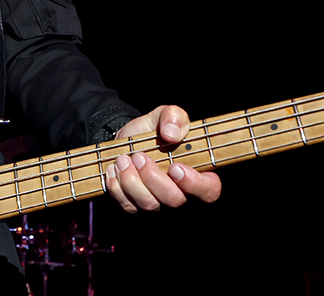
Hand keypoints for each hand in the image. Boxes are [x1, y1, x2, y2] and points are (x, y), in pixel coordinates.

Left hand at [105, 105, 221, 212]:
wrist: (126, 141)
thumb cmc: (153, 131)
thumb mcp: (164, 115)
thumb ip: (174, 116)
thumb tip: (172, 133)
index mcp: (197, 173)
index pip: (209, 190)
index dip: (195, 184)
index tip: (175, 167)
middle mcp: (181, 194)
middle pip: (174, 200)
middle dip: (153, 178)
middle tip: (139, 156)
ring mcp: (159, 204)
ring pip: (149, 205)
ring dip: (132, 181)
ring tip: (122, 159)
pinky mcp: (136, 208)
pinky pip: (128, 206)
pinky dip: (117, 187)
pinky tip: (114, 169)